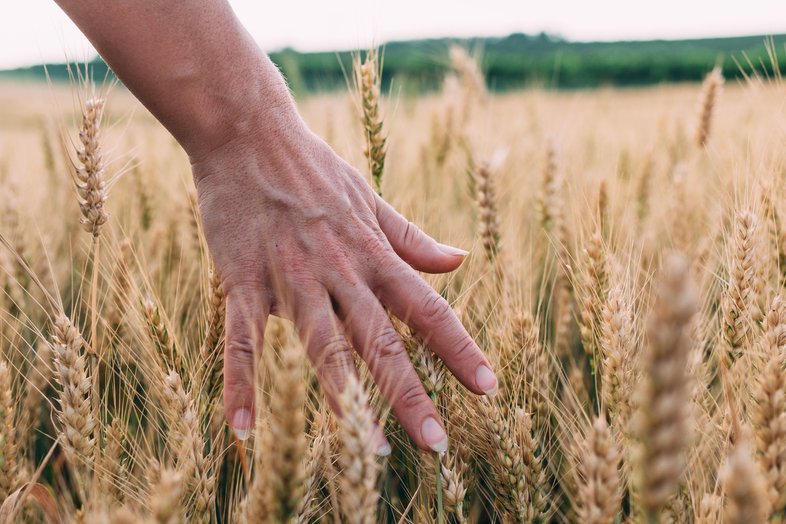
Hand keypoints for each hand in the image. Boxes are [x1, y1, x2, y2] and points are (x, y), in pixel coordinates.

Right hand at [192, 117, 497, 452]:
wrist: (248, 132)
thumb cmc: (314, 169)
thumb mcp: (371, 200)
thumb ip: (413, 238)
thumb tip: (461, 259)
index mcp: (374, 253)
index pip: (428, 308)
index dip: (460, 348)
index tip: (488, 387)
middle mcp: (340, 271)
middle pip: (382, 339)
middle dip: (411, 391)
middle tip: (437, 441)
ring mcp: (291, 277)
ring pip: (323, 344)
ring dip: (347, 397)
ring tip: (368, 447)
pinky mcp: (243, 279)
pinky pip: (243, 338)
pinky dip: (242, 381)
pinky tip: (243, 427)